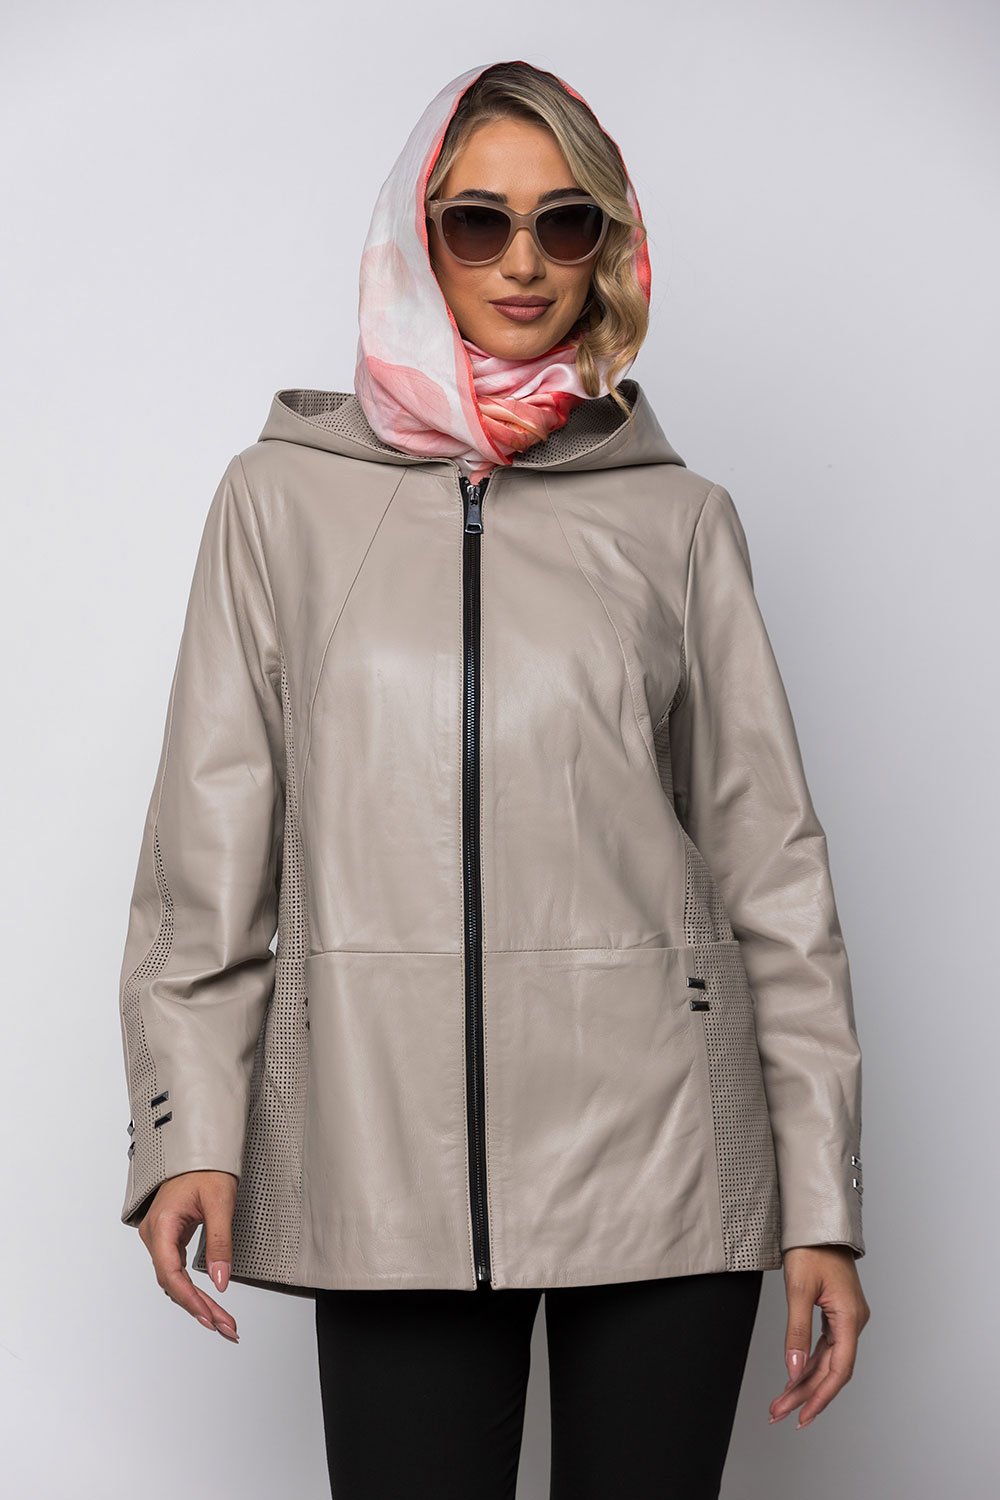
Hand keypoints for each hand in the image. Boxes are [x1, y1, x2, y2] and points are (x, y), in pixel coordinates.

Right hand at [138, 1170, 239, 1342]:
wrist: (198, 1148)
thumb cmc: (206, 1168)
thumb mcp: (220, 1202)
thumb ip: (220, 1242)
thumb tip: (221, 1280)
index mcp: (161, 1225)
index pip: (171, 1275)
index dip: (191, 1300)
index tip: (211, 1318)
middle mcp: (155, 1234)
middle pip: (172, 1283)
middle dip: (199, 1308)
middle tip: (225, 1328)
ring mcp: (159, 1237)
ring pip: (174, 1281)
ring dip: (196, 1302)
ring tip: (221, 1321)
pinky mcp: (168, 1237)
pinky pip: (176, 1271)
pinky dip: (192, 1289)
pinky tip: (208, 1303)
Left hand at [768, 1245, 869, 1429]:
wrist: (818, 1223)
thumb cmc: (811, 1249)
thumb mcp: (799, 1290)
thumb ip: (796, 1332)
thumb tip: (792, 1369)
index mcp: (850, 1318)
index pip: (839, 1370)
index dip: (820, 1396)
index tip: (801, 1415)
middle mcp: (853, 1322)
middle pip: (832, 1370)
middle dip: (806, 1394)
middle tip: (780, 1413)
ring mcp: (846, 1318)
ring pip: (828, 1361)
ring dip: (805, 1382)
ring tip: (782, 1402)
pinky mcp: (837, 1313)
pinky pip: (826, 1347)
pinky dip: (809, 1364)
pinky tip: (794, 1377)